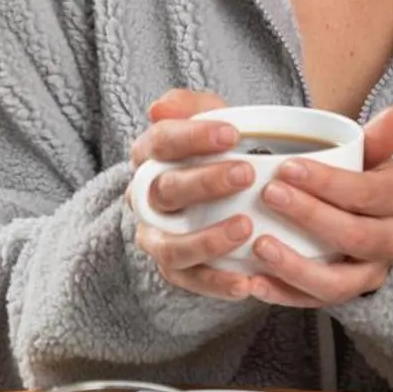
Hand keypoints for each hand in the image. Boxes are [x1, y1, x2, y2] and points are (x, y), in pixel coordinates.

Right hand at [127, 88, 258, 301]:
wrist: (224, 194)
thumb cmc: (218, 153)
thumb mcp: (210, 120)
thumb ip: (192, 108)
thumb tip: (159, 107)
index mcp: (149, 157)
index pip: (160, 142)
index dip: (193, 137)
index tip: (232, 133)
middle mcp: (145, 199)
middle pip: (166, 191)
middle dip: (205, 183)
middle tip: (246, 174)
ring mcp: (156, 237)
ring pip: (171, 246)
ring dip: (208, 239)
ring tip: (246, 229)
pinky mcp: (174, 269)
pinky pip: (190, 281)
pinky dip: (217, 284)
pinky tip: (247, 282)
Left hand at [246, 105, 392, 307]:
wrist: (363, 218)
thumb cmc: (357, 179)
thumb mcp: (369, 155)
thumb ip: (379, 137)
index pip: (367, 193)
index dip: (328, 183)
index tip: (287, 167)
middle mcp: (392, 241)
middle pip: (353, 236)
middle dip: (309, 216)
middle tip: (269, 195)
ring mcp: (370, 275)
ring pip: (337, 282)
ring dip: (295, 266)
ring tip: (259, 245)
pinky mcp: (345, 297)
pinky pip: (315, 303)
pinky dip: (283, 295)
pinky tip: (254, 282)